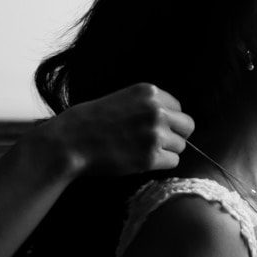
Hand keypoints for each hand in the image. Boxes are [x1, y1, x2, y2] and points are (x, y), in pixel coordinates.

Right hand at [39, 83, 193, 177]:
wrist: (70, 142)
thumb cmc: (90, 121)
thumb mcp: (122, 99)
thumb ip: (147, 105)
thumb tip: (172, 118)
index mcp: (149, 92)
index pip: (179, 107)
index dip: (168, 120)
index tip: (153, 127)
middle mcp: (156, 110)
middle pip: (187, 126)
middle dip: (175, 135)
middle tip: (157, 143)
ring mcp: (155, 134)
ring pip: (181, 146)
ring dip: (166, 151)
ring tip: (142, 151)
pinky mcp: (150, 157)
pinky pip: (173, 162)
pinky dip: (161, 164)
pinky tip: (142, 161)